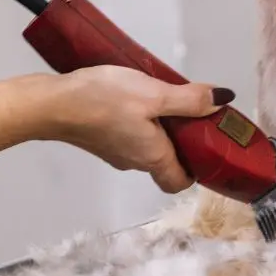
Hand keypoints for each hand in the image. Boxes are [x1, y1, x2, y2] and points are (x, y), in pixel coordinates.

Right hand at [32, 66, 224, 192]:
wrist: (51, 104)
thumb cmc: (104, 100)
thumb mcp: (153, 93)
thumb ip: (189, 99)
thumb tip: (224, 101)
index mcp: (153, 158)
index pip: (180, 182)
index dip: (196, 168)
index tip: (206, 142)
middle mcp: (134, 162)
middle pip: (164, 161)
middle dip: (179, 139)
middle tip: (186, 109)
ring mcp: (112, 153)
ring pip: (144, 146)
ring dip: (156, 127)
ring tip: (158, 96)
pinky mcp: (97, 140)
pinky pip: (125, 136)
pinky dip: (135, 122)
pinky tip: (130, 96)